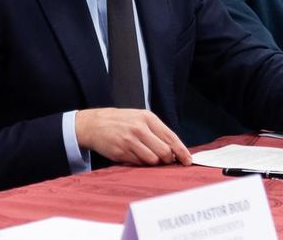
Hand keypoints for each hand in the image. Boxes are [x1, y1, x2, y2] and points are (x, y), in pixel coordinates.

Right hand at [75, 108, 192, 166]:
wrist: (94, 124)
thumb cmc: (121, 121)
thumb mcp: (140, 118)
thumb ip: (157, 131)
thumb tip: (174, 150)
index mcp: (147, 118)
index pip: (170, 137)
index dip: (181, 151)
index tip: (188, 160)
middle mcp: (139, 129)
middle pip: (164, 152)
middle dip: (167, 159)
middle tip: (165, 160)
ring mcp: (129, 141)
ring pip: (152, 160)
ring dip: (153, 162)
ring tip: (146, 155)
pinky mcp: (121, 152)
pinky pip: (139, 164)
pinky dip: (140, 163)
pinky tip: (134, 155)